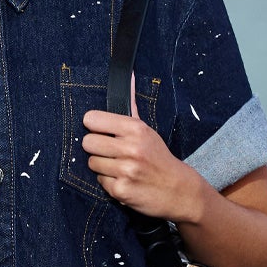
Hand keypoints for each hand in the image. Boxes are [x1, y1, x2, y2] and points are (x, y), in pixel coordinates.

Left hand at [82, 78, 207, 224]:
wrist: (178, 190)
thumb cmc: (159, 157)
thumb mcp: (147, 130)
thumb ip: (131, 104)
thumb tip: (128, 76)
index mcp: (135, 129)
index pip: (92, 119)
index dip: (94, 127)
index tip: (102, 131)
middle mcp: (130, 148)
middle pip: (88, 142)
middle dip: (97, 148)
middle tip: (111, 153)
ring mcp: (125, 170)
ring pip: (92, 163)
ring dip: (103, 167)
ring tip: (120, 168)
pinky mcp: (121, 190)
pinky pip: (100, 182)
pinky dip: (110, 183)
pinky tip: (124, 181)